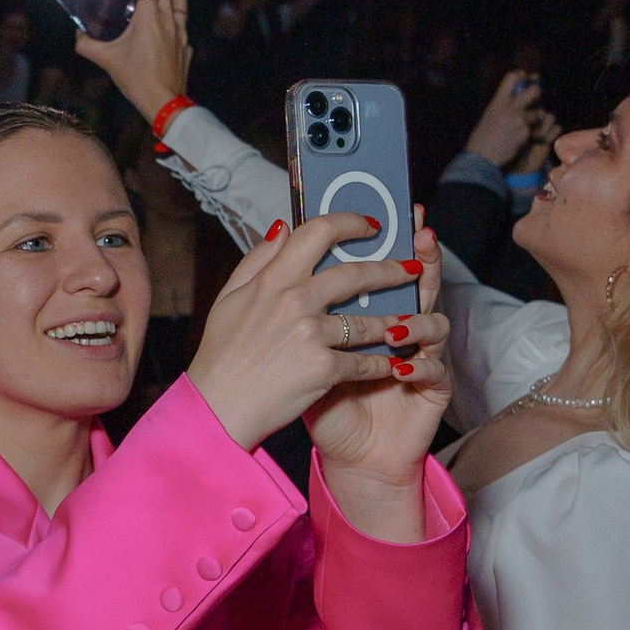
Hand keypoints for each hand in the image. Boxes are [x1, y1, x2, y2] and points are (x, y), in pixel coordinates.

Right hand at [73, 0, 190, 125]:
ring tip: (152, 2)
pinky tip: (161, 31)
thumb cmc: (137, 79)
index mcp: (150, 16)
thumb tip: (77, 36)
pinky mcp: (187, 45)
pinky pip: (183, 23)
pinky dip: (173, 19)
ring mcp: (181, 31)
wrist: (164, 104)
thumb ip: (87, 45)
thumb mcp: (107, 60)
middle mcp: (169, 18)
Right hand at [188, 208, 440, 450]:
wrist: (217, 407)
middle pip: (356, 274)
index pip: (317, 232)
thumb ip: (258, 259)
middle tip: (412, 269)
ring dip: (394, 321)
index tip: (373, 226)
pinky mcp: (323, 368)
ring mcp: (310, 334)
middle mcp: (294, 300)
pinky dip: (382, 363)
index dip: (351, 222)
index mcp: (272, 279)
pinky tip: (393, 363)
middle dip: (391, 269)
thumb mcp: (229, 298)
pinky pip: (364, 360)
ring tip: (410, 321)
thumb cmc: (221, 354)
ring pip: (367, 321)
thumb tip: (283, 227)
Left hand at [305, 209, 451, 484]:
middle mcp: (403, 328)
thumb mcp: (302, 347)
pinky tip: (403, 363)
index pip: (386, 268)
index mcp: (373, 314)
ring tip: (399, 319)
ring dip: (417, 317)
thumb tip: (279, 239)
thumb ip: (295, 296)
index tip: (397, 213)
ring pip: (434, 322)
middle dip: (421, 260)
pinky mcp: (433, 388)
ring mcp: (423, 355)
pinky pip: (435, 368)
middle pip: (418, 284)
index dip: (394, 240)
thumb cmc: (326, 402)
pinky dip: (420, 362)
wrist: (349, 456)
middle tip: (420, 237)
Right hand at [465, 67, 546, 169]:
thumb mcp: (489, 115)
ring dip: (535, 119)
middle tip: (535, 100)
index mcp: (498, 101)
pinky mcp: (526, 133)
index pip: (513, 77)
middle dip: (537, 94)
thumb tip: (514, 99)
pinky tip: (523, 139)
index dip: (522, 75)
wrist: (482, 157)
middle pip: (534, 91)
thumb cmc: (481, 138)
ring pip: (538, 113)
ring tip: (526, 126)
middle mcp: (510, 107)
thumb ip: (502, 105)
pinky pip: (536, 129)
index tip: (525, 78)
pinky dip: (532, 133)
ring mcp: (520, 120)